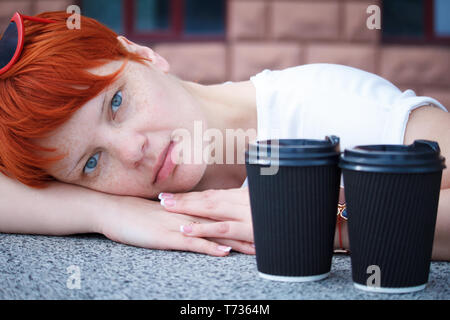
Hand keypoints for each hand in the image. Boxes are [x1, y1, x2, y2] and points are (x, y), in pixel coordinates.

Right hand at [98, 195, 253, 256]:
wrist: (114, 210)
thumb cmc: (138, 213)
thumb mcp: (165, 212)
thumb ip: (183, 213)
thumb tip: (196, 218)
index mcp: (190, 208)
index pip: (221, 212)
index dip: (241, 216)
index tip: (260, 221)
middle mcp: (189, 215)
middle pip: (223, 222)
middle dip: (246, 228)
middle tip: (268, 233)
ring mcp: (180, 225)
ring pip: (213, 233)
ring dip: (236, 240)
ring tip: (256, 247)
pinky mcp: (168, 237)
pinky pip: (193, 243)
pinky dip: (210, 247)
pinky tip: (224, 252)